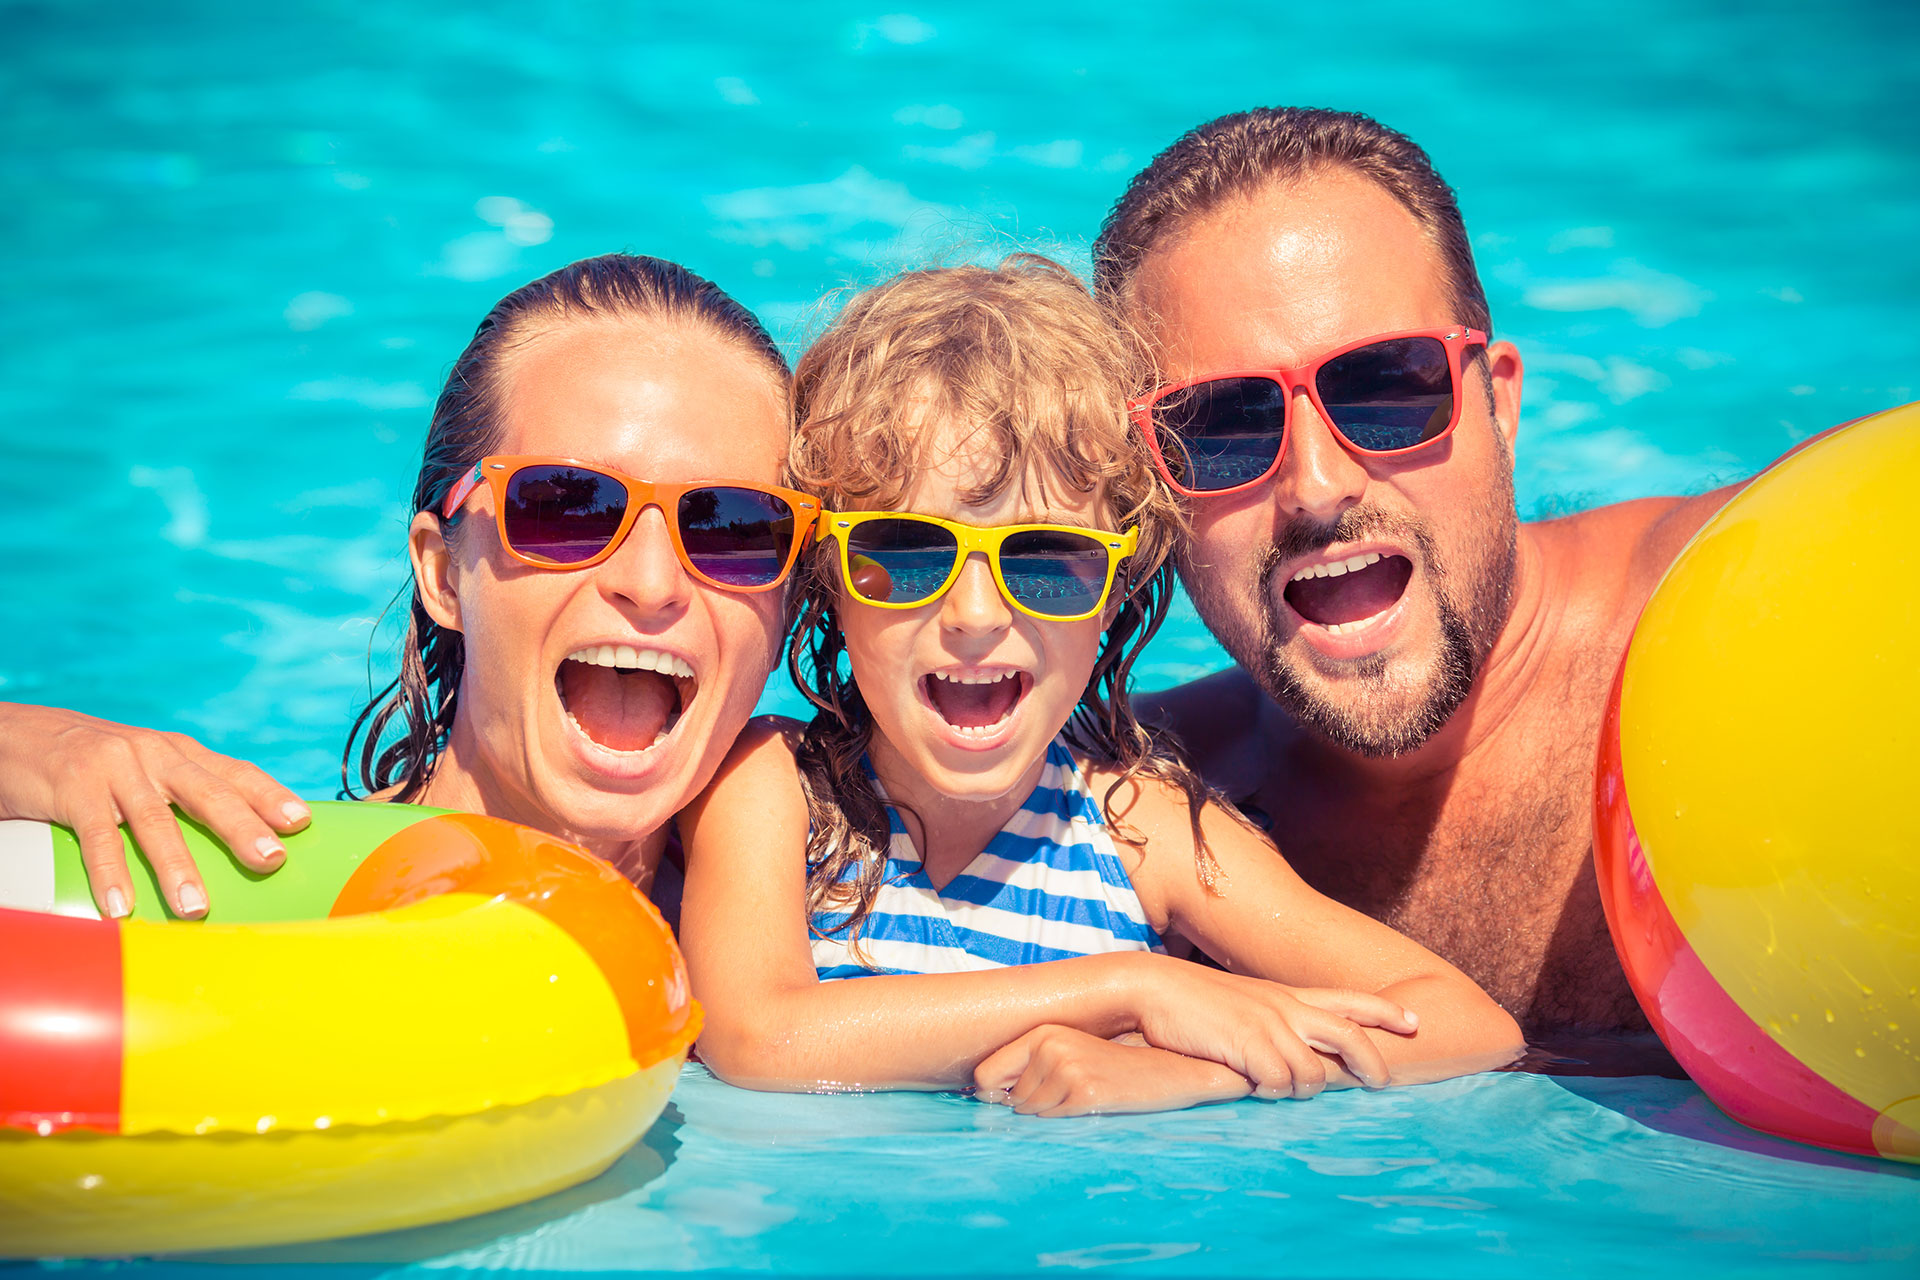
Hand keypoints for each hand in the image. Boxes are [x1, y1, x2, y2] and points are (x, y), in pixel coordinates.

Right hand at [0, 704, 308, 918]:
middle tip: (269, 860)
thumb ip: (183, 793)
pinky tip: (121, 905)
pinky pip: (97, 837)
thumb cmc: (94, 765)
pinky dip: (110, 872)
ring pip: (155, 820)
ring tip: (196, 906)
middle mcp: (153, 756)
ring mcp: (114, 770)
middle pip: (207, 793)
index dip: (269, 795)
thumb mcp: (145, 768)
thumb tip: (238, 838)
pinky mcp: (74, 788)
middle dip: (241, 827)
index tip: (301, 822)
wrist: (17, 736)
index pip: (234, 772)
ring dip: (176, 865)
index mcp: (178, 753)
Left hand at [975, 1026, 1251, 1116]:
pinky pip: (1053, 1119)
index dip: (992, 1094)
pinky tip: (1090, 1102)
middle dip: (1027, 1105)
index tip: (1006, 1100)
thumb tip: (984, 1093)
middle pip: (1007, 1098)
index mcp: (1042, 1032)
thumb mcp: (1070, 1053)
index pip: (984, 1074)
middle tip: (1064, 1095)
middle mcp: (1049, 1046)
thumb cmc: (1114, 1065)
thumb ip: (1029, 1066)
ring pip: (1029, 1111)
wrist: (1168, 1070)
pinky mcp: (1084, 1091)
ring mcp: (1066, 1068)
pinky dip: (1065, 1118)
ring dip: (1049, 1113)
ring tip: (1080, 1096)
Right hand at [1134, 959, 1418, 1098]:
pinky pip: (1277, 1084)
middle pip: (1350, 1034)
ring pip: (1313, 1074)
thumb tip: (1291, 1054)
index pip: (1349, 998)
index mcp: (1286, 995)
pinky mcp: (1247, 1045)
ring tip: (1276, 1088)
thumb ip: (1271, 1021)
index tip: (1415, 1022)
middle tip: (1383, 1084)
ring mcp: (1267, 1025)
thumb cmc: (1191, 1002)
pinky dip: (1269, 1093)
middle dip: (1374, 1063)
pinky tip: (1251, 1086)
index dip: (1385, 1011)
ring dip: (1300, 1090)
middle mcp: (1285, 1007)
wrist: (1150, 989)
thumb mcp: (1242, 1004)